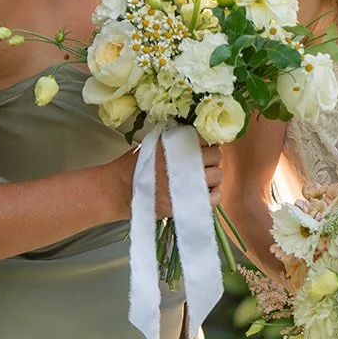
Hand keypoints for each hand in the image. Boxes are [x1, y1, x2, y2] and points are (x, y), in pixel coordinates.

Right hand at [103, 141, 223, 219]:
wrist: (120, 190)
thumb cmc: (135, 166)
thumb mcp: (153, 142)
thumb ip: (174, 138)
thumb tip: (195, 136)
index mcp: (177, 143)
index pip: (206, 138)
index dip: (207, 144)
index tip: (203, 148)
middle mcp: (186, 161)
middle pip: (216, 156)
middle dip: (211, 159)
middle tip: (202, 165)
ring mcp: (188, 182)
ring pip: (218, 176)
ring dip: (212, 177)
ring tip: (202, 179)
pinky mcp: (187, 202)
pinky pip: (214, 197)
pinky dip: (214, 195)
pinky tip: (206, 193)